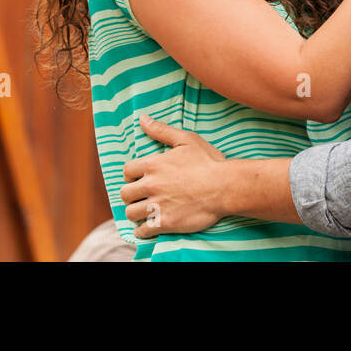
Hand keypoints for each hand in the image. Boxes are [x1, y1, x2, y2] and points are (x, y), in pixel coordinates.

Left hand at [121, 113, 227, 238]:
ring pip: (131, 213)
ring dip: (136, 213)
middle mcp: (150, 185)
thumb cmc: (208, 162)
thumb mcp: (186, 140)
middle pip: (125, 194)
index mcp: (152, 164)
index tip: (140, 178)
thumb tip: (142, 119)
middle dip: (132, 195)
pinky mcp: (165, 223)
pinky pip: (142, 231)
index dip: (132, 175)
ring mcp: (157, 205)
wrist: (225, 187)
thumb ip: (161, 130)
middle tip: (142, 196)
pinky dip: (143, 230)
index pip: (127, 171)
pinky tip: (150, 227)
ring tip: (145, 212)